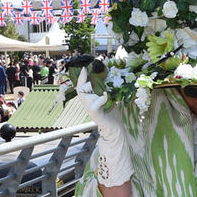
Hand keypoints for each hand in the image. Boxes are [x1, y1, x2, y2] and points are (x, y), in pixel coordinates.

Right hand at [76, 67, 132, 186]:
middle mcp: (87, 103)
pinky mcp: (95, 114)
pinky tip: (106, 96)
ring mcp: (90, 109)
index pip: (81, 86)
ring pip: (88, 94)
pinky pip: (95, 103)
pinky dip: (101, 98)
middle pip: (82, 89)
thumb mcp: (109, 98)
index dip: (80, 77)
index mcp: (89, 99)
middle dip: (88, 81)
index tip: (83, 67)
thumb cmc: (112, 113)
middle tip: (96, 75)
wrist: (115, 129)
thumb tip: (110, 75)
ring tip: (104, 89)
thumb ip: (106, 88)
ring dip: (96, 89)